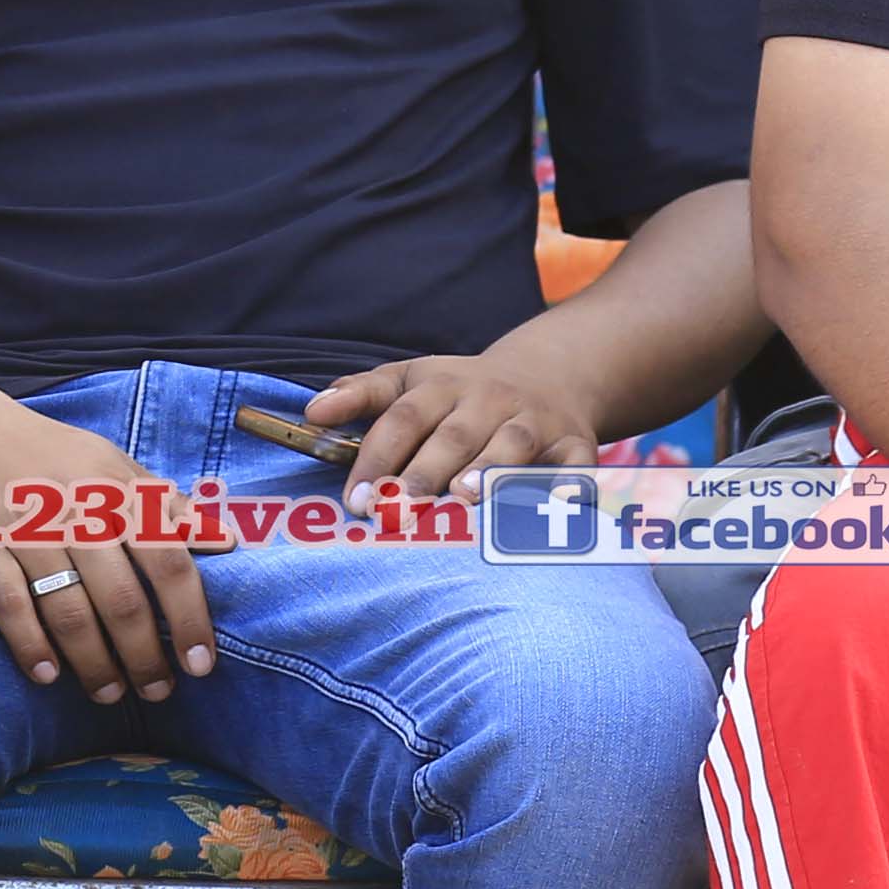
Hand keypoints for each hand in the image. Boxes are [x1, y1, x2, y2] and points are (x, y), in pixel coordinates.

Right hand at [0, 382, 219, 708]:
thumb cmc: (48, 451)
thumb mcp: (112, 462)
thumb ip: (166, 504)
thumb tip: (228, 540)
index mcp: (117, 488)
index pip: (168, 561)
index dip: (189, 618)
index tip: (202, 664)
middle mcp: (76, 508)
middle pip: (121, 598)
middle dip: (144, 655)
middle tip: (157, 691)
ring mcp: (25, 526)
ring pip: (67, 609)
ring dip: (93, 662)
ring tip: (109, 694)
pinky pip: (8, 603)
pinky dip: (30, 644)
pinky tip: (48, 675)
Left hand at [301, 345, 591, 503]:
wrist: (551, 376)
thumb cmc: (461, 393)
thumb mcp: (411, 380)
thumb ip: (360, 394)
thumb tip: (311, 413)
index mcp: (443, 386)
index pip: (403, 418)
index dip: (377, 457)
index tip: (353, 499)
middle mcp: (489, 400)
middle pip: (453, 435)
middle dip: (423, 473)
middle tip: (394, 512)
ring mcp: (534, 421)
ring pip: (512, 444)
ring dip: (488, 470)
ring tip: (462, 497)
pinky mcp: (575, 445)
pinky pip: (576, 465)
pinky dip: (570, 484)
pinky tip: (558, 506)